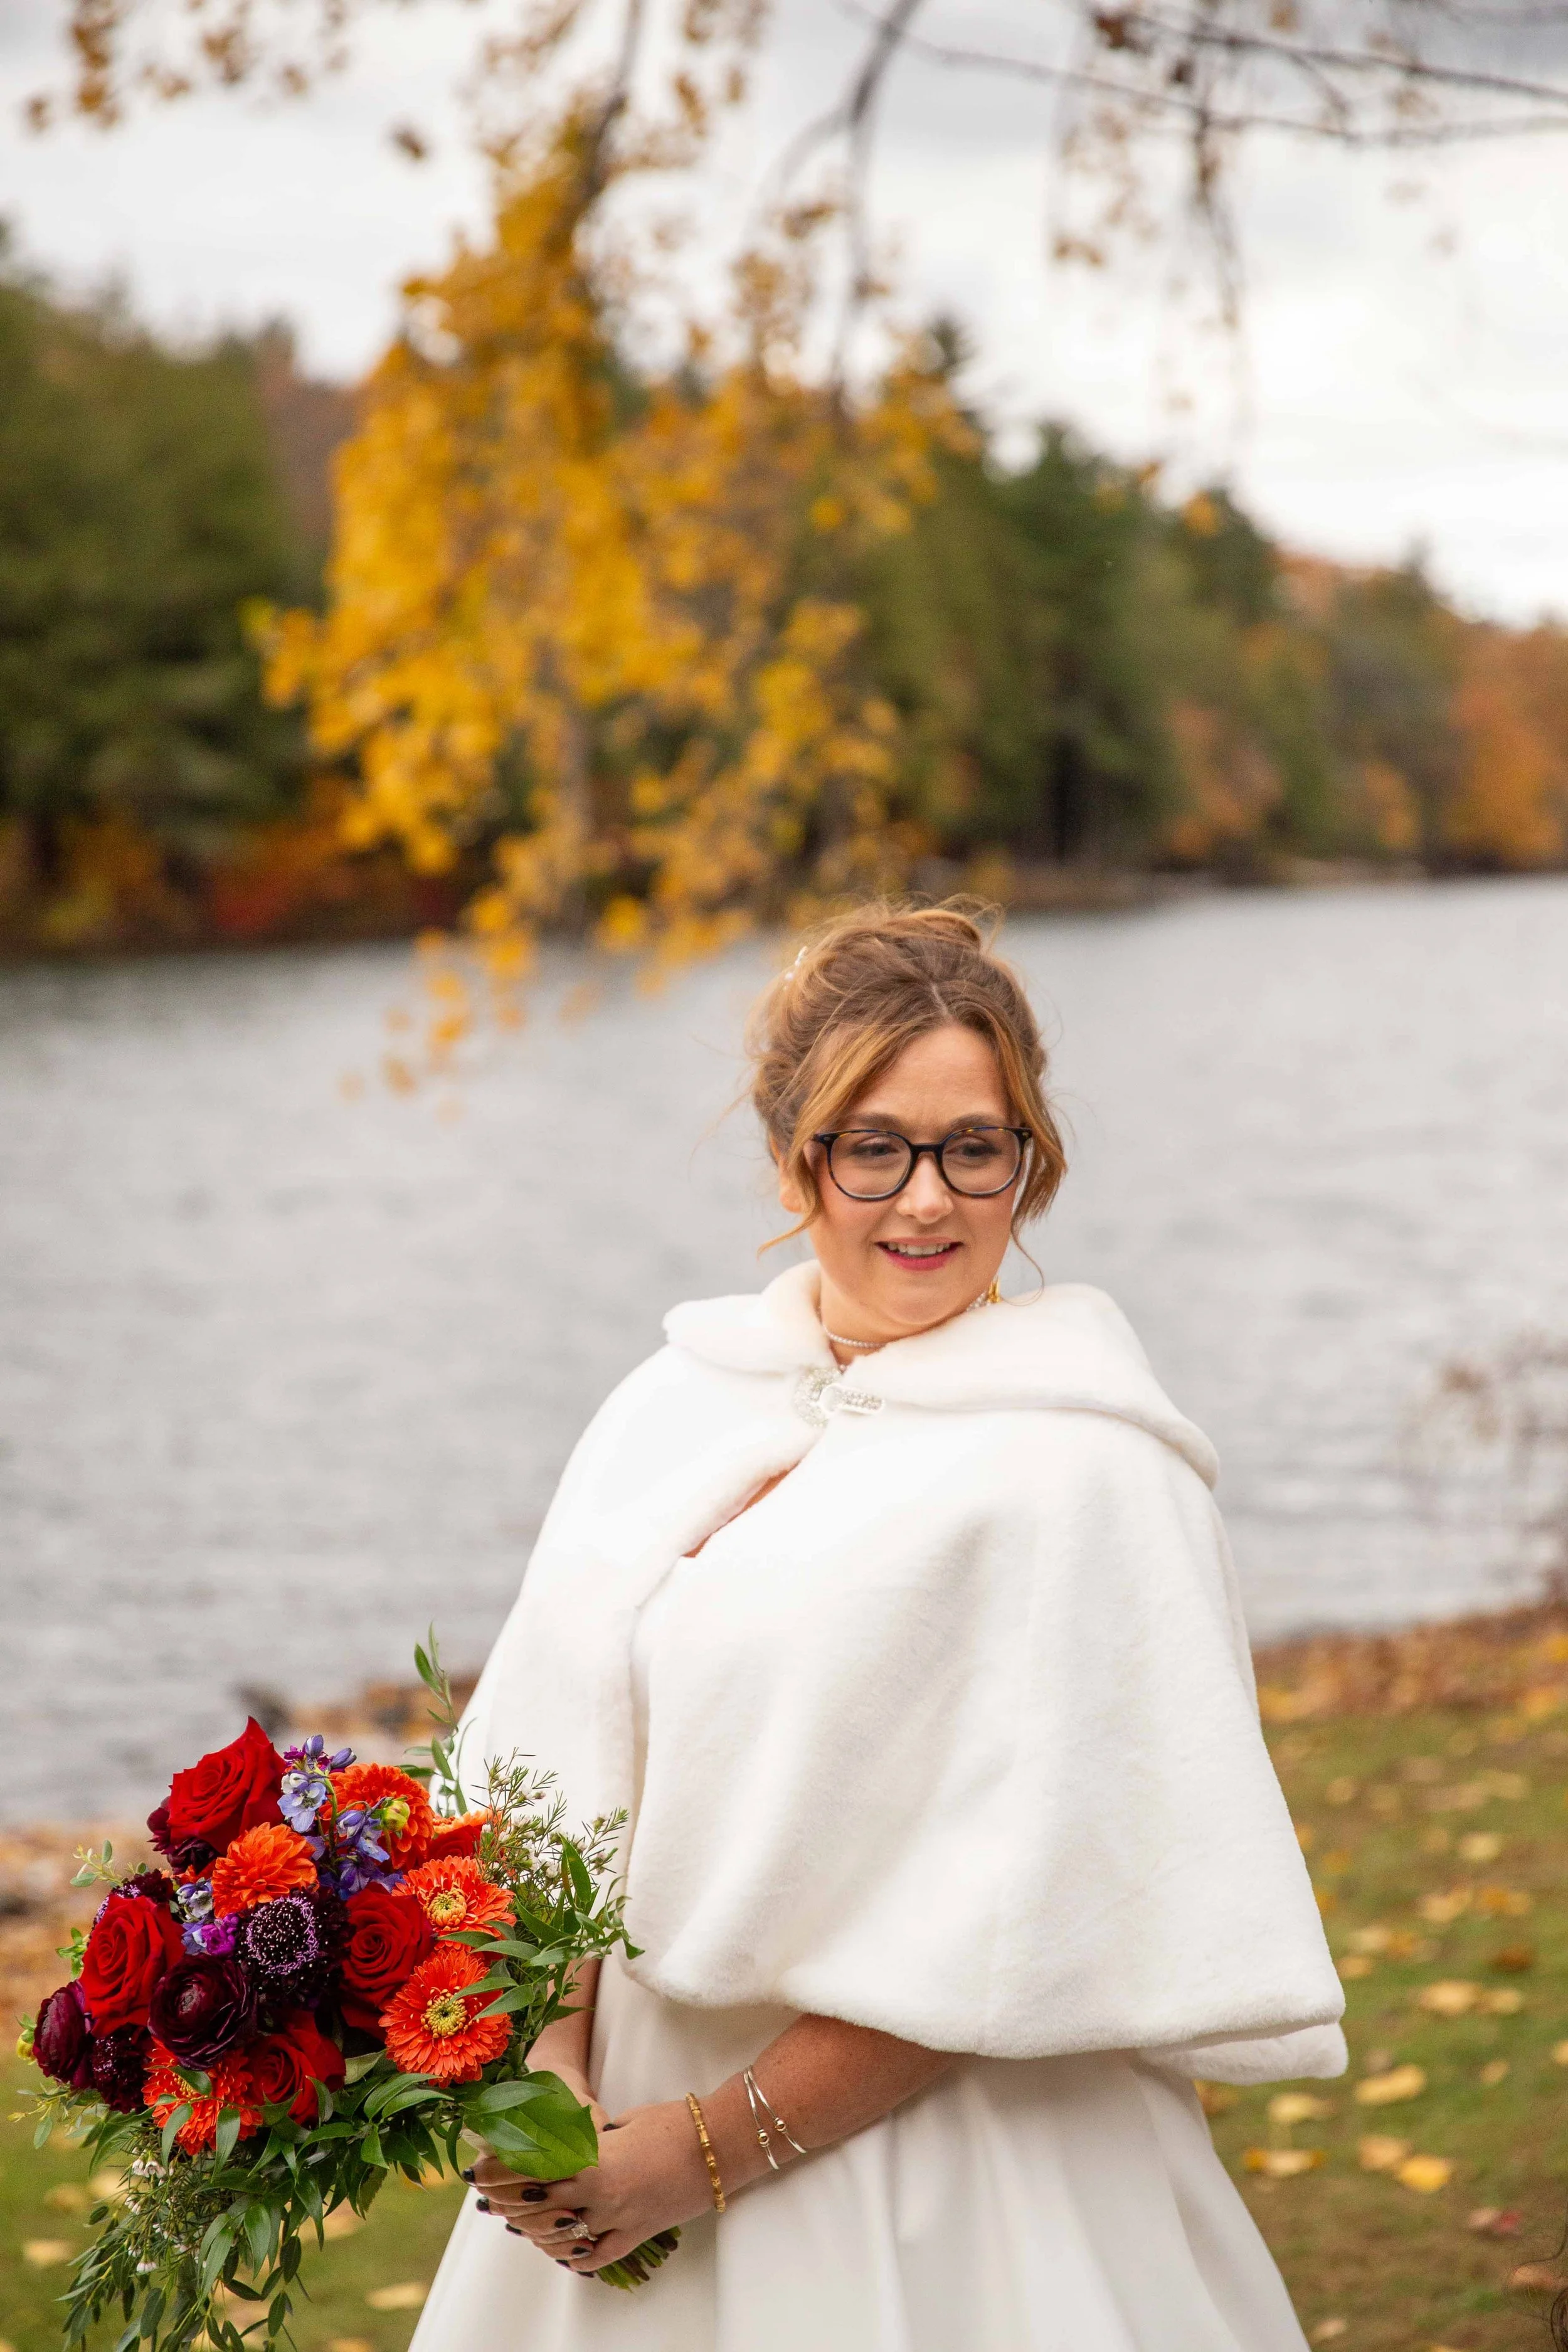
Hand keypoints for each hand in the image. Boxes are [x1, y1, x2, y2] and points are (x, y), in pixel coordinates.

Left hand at [471, 2098, 712, 2273]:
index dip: (501, 2171)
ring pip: (564, 2235)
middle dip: (508, 2202)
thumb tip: (570, 2144)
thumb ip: (591, 2138)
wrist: (718, 2146)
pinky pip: (599, 2254)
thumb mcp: (623, 2121)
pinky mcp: (638, 2235)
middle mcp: (601, 2195)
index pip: (534, 2169)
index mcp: (594, 2160)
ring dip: (536, 2229)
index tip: (478, 2170)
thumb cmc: (672, 2122)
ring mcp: (620, 2219)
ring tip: (516, 2222)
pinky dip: (577, 2255)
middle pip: (541, 2205)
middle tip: (487, 2199)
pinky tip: (563, 2250)